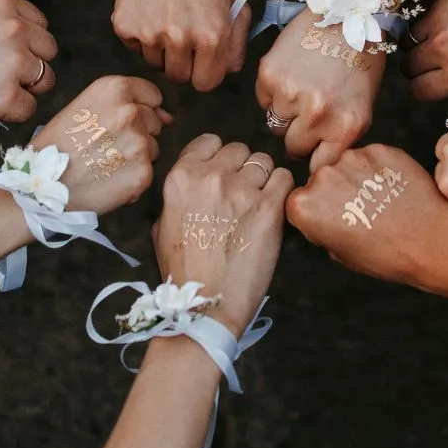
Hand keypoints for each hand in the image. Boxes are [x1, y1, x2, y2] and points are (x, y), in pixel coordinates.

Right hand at [30, 75, 169, 214]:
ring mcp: (139, 143)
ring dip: (137, 156)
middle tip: (106, 147)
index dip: (141, 109)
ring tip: (106, 164)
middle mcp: (131, 111)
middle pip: (154, 121)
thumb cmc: (58, 143)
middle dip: (139, 133)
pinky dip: (133, 179)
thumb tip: (167, 117)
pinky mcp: (143, 173)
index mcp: (115, 89)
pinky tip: (109, 182)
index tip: (124, 123)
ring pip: (153, 147)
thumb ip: (125, 103)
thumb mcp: (84, 106)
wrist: (41, 184)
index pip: (152, 95)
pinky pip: (148, 173)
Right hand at [112, 0, 249, 90]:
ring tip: (168, 18)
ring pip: (155, 64)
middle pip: (179, 78)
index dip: (206, 73)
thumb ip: (238, 41)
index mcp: (211, 36)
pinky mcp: (125, 26)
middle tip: (184, 38)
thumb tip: (228, 70)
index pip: (206, 84)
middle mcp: (180, 38)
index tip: (203, 61)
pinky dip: (141, 36)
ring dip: (162, 50)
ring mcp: (149, 33)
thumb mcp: (235, 1)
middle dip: (184, 64)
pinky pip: (134, 48)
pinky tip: (150, 11)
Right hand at [152, 134, 293, 337]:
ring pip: (264, 161)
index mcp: (181, 177)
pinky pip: (284, 178)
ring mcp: (241, 190)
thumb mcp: (163, 224)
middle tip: (242, 195)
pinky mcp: (269, 206)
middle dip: (242, 168)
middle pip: (239, 150)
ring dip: (263, 180)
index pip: (210, 141)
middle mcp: (211, 176)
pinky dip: (282, 190)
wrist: (205, 306)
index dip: (219, 157)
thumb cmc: (182, 271)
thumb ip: (180, 193)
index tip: (224, 174)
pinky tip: (274, 209)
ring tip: (258, 205)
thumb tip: (196, 181)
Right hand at [256, 7, 384, 170]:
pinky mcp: (270, 74)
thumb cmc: (360, 58)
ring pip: (275, 124)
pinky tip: (291, 73)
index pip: (320, 167)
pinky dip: (272, 92)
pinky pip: (263, 100)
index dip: (315, 159)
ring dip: (284, 112)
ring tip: (302, 87)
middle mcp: (318, 114)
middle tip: (309, 112)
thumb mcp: (362, 105)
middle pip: (293, 148)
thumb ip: (340, 136)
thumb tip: (316, 160)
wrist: (348, 11)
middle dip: (299, 135)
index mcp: (347, 126)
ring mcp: (291, 94)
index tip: (313, 153)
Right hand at [286, 143, 447, 285]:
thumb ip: (321, 227)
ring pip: (348, 164)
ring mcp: (352, 158)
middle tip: (360, 210)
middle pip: (322, 177)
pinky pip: (373, 156)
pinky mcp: (379, 148)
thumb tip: (324, 213)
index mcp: (305, 206)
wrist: (430, 241)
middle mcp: (323, 176)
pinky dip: (380, 168)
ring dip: (358, 176)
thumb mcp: (340, 253)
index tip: (333, 220)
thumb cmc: (386, 255)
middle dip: (336, 190)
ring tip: (381, 200)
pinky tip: (394, 189)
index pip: (299, 200)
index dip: (317, 211)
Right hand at [402, 0, 447, 101]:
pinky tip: (441, 23)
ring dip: (417, 46)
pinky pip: (419, 17)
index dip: (423, 91)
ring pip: (407, 42)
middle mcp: (442, 50)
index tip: (429, 86)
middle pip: (408, 68)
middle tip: (431, 65)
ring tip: (433, 42)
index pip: (418, 92)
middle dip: (417, 70)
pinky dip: (424, 24)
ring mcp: (437, 22)